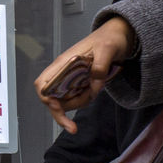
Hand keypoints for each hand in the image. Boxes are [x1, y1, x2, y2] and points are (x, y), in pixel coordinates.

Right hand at [33, 18, 133, 132]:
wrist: (119, 36)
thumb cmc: (110, 38)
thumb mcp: (108, 49)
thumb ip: (101, 65)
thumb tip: (94, 83)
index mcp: (65, 62)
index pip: (43, 84)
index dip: (47, 99)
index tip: (59, 108)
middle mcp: (64, 71)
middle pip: (51, 98)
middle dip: (62, 111)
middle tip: (74, 127)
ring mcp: (71, 77)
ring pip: (65, 100)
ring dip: (78, 103)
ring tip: (96, 90)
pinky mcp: (80, 81)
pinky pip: (76, 97)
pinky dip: (84, 99)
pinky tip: (96, 89)